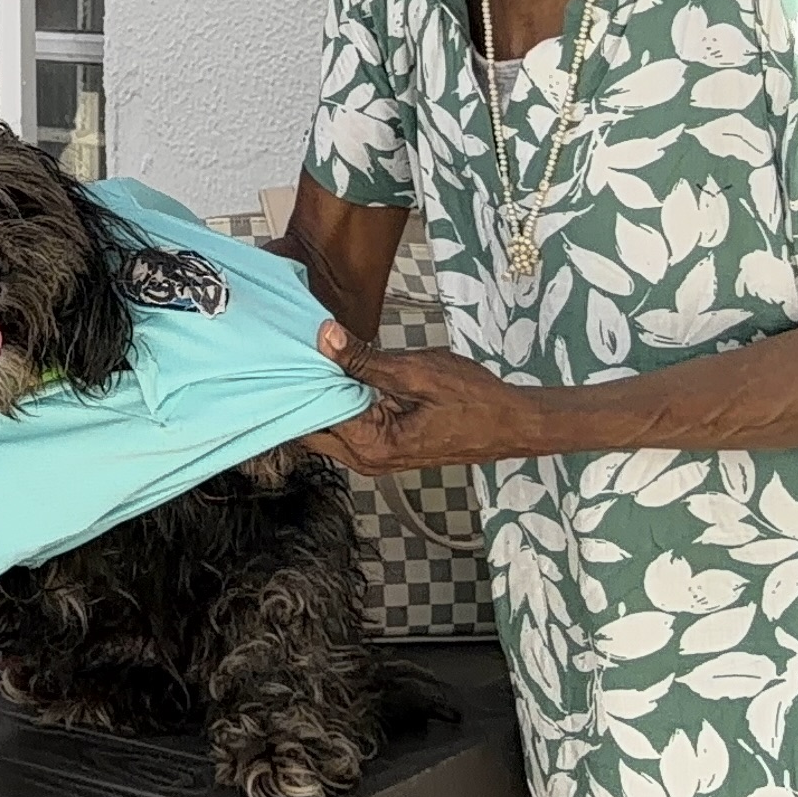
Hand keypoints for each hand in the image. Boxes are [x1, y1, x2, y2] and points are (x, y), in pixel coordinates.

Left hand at [306, 322, 552, 473]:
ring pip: (328, 426)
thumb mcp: (416, 371)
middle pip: (312, 426)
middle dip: (302, 389)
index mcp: (371, 446)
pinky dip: (338, 400)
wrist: (510, 423)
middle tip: (293, 347)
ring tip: (311, 353)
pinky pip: (347, 424)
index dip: (300, 379)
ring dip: (320, 393)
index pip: (313, 413)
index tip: (286, 347)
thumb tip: (324, 337)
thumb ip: (364, 359)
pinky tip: (335, 370)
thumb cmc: (473, 400)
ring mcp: (373, 457)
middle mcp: (366, 459)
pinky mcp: (381, 447)